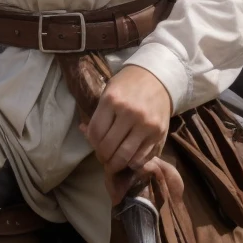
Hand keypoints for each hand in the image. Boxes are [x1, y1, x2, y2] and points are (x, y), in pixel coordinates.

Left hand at [83, 65, 183, 206]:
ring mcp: (146, 125)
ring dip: (116, 164)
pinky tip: (129, 159)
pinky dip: (132, 163)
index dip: (92, 144)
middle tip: (103, 158)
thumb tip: (83, 131)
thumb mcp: (109, 92)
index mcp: (112, 100)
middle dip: (103, 157)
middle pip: (108, 147)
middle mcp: (130, 113)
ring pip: (125, 157)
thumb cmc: (128, 85)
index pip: (95, 133)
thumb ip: (98, 114)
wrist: (158, 78)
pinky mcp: (160, 134)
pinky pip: (142, 158)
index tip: (95, 146)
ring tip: (114, 163)